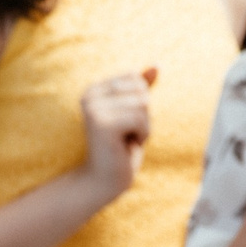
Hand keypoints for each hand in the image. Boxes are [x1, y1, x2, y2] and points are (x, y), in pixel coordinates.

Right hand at [77, 69, 155, 200]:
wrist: (103, 181)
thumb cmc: (120, 147)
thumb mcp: (132, 114)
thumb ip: (140, 88)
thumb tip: (157, 65)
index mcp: (93, 88)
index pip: (135, 78)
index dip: (140, 102)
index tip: (125, 123)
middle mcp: (89, 94)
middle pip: (140, 89)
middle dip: (143, 114)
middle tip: (127, 134)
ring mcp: (93, 109)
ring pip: (142, 104)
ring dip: (143, 126)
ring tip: (126, 140)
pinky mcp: (101, 124)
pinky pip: (140, 119)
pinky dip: (142, 135)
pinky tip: (126, 146)